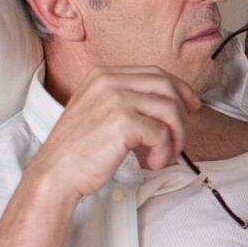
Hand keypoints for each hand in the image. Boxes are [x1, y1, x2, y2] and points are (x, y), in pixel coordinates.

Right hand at [26, 67, 202, 201]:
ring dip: (175, 136)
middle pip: (167, 88)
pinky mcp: (123, 123)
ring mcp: (116, 100)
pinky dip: (164, 151)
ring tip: (165, 154)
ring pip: (170, 110)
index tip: (192, 105)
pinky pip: (162, 134)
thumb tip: (168, 101)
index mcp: (103, 75)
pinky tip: (154, 162)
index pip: (155, 73)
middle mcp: (109, 81)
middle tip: (181, 135)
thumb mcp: (98, 109)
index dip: (180, 89)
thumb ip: (126, 99)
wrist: (55, 172)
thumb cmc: (79, 148)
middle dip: (182, 113)